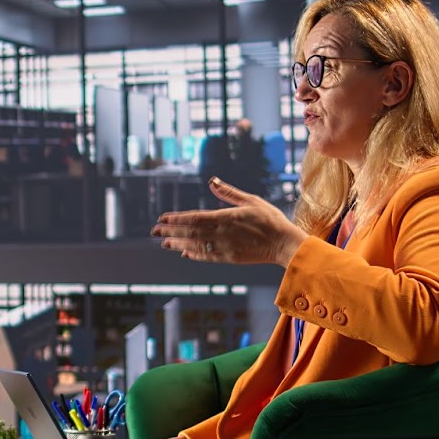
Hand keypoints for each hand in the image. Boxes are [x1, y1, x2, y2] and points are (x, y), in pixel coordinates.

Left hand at [151, 177, 306, 265]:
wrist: (284, 244)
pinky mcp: (230, 258)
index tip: (161, 219)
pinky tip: (185, 252)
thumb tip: (212, 180)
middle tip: (154, 232)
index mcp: (225, 217)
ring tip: (164, 243)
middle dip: (170, 232)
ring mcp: (224, 247)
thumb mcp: (250, 201)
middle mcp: (221, 233)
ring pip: (195, 245)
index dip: (176, 219)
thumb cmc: (270, 219)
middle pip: (190, 232)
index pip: (194, 218)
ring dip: (178, 244)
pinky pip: (207, 256)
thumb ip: (229, 193)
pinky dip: (194, 254)